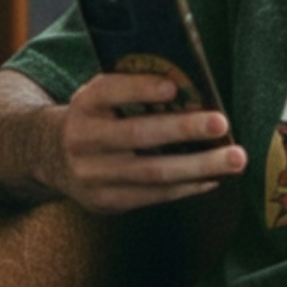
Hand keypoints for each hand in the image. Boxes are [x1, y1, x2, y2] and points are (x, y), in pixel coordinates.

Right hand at [52, 72, 246, 212]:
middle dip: (183, 129)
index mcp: (84, 104)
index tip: (173, 86)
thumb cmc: (98, 117)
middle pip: (137, 135)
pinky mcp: (106, 201)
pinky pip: (153, 195)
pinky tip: (214, 178)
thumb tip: (192, 85)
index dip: (139, 88)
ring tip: (235, 159)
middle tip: (221, 123)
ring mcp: (93, 175)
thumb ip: (134, 88)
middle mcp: (84, 140)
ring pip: (152, 172)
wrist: (51, 156)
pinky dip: (187, 187)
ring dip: (199, 166)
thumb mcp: (103, 96)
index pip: (109, 92)